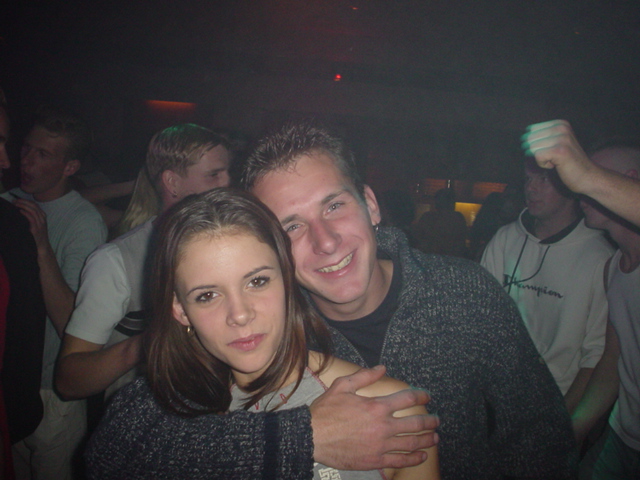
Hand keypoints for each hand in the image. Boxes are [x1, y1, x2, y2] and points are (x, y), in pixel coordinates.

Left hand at [13, 198, 49, 250]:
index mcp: (43, 217)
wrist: (42, 247)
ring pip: (33, 210)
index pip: (35, 205)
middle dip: (23, 201)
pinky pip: (32, 218)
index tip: (17, 200)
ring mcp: (40, 224)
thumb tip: (22, 211)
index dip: (26, 201)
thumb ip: (32, 218)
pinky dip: (26, 213)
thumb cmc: (37, 236)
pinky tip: (20, 211)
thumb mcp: (37, 225)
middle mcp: (42, 219)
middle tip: (15, 200)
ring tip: (16, 204)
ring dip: (23, 206)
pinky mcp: (36, 229)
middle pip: (34, 206)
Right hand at [310, 365, 438, 469]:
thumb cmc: (325, 411)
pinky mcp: (375, 460)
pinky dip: (414, 458)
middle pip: (416, 423)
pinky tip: (421, 456)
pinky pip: (400, 460)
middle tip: (436, 420)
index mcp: (376, 406)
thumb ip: (364, 376)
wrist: (312, 437)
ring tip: (434, 438)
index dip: (421, 396)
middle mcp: (383, 426)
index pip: (407, 398)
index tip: (426, 396)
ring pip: (412, 443)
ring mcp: (380, 445)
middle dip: (430, 421)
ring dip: (427, 440)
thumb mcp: (342, 386)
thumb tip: (382, 368)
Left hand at [521, 120, 594, 193]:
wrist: (587, 176)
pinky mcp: (559, 150)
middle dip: (537, 152)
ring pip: (533, 148)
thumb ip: (542, 137)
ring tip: (556, 161)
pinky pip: (537, 156)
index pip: (531, 130)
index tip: (551, 150)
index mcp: (560, 123)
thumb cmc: (568, 162)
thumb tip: (522, 138)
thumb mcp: (556, 143)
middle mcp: (562, 128)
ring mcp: (562, 138)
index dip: (536, 144)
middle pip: (530, 139)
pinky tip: (556, 165)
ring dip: (541, 158)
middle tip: (553, 157)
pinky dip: (543, 164)